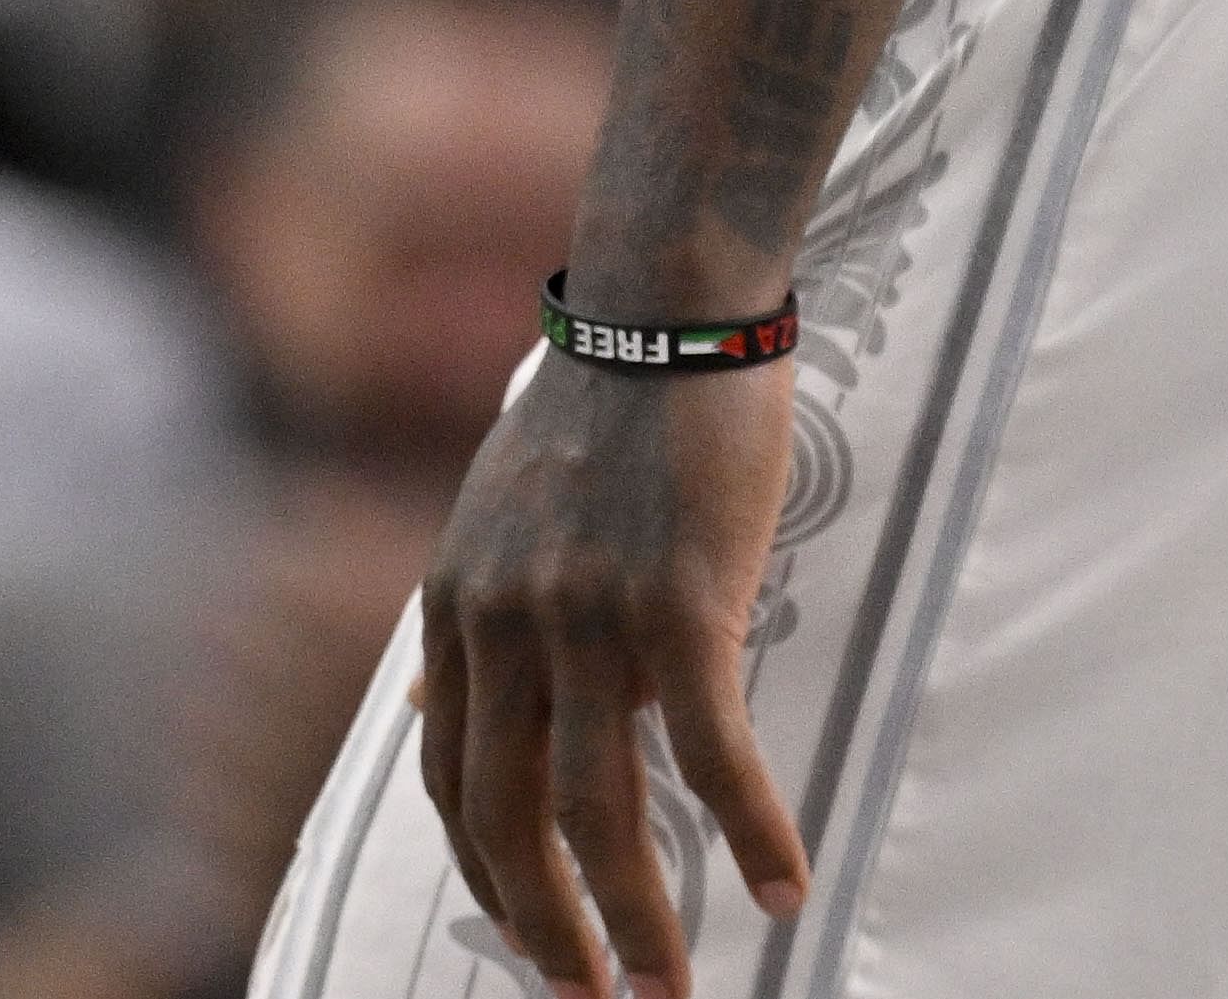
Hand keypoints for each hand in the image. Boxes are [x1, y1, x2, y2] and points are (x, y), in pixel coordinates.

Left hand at [415, 355, 806, 998]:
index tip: (533, 945)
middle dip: (553, 936)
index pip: (450, 784)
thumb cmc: (610, 399)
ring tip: (678, 984)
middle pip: (509, 825)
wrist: (671, 298)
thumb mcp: (505, 510)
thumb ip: (482, 612)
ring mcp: (587, 616)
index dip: (489, 880)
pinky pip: (710, 750)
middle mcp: (505, 627)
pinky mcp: (680, 599)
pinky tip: (785, 883)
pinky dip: (751, 828)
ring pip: (601, 811)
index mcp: (458, 610)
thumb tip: (442, 702)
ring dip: (641, 917)